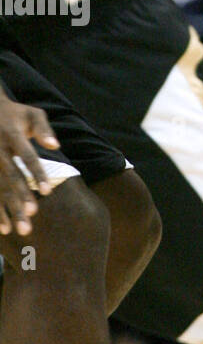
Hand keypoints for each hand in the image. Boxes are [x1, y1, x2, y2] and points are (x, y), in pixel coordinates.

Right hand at [0, 96, 58, 235]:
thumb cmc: (15, 114)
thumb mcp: (31, 113)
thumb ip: (44, 129)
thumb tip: (55, 145)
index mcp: (12, 135)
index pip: (26, 156)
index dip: (36, 173)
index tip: (47, 192)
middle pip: (9, 177)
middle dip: (19, 198)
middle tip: (31, 218)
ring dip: (5, 210)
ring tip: (17, 230)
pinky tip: (2, 227)